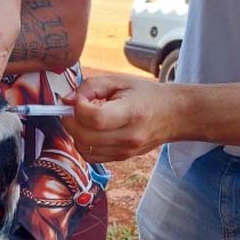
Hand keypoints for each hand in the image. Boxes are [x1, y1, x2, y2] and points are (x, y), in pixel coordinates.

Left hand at [62, 75, 183, 162]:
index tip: (76, 99)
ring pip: (84, 149)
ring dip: (75, 133)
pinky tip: (89, 130)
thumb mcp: (120, 81)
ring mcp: (125, 151)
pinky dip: (83, 143)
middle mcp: (129, 137)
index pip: (96, 119)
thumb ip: (90, 87)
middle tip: (71, 108)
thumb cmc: (146, 94)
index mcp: (132, 113)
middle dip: (70, 121)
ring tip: (82, 118)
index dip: (78, 108)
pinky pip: (91, 156)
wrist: (173, 115)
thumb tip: (66, 100)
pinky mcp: (122, 158)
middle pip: (85, 137)